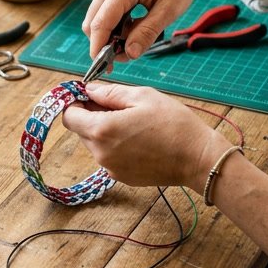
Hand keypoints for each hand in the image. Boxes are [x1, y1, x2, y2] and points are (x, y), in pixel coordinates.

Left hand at [63, 82, 224, 189]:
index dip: (75, 103)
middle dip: (91, 115)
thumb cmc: (173, 123)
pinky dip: (116, 145)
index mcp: (102, 130)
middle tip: (117, 105)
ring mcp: (111, 168)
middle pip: (81, 130)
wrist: (198, 158)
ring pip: (95, 144)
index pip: (69, 116)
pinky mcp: (122, 177)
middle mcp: (101, 153)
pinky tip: (138, 138)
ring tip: (132, 121)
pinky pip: (109, 156)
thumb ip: (109, 93)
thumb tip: (88, 90)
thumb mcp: (142, 96)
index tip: (88, 95)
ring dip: (104, 130)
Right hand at [83, 0, 210, 59]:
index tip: (105, 67)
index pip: (100, 24)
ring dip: (111, 32)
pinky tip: (135, 24)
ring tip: (138, 35)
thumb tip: (128, 54)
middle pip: (92, 22)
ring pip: (97, 16)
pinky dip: (115, 22)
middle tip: (129, 54)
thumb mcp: (170, 9)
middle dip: (105, 43)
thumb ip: (147, 32)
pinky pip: (104, 8)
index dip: (98, 49)